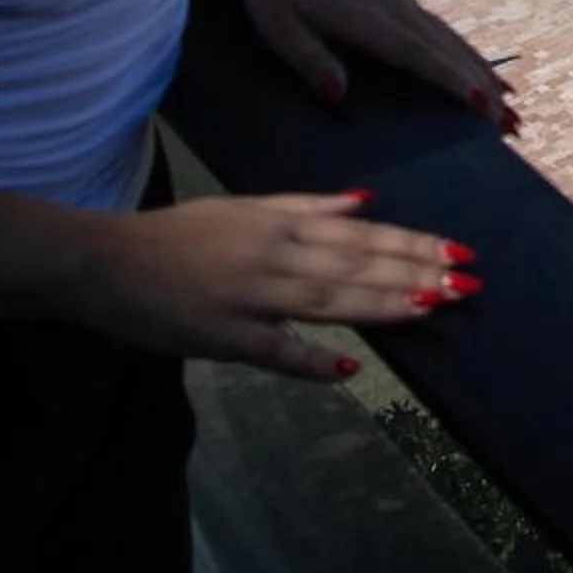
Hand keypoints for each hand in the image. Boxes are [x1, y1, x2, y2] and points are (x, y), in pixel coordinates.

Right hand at [72, 191, 480, 379]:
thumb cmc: (177, 234)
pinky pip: (271, 351)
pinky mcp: (220, 336)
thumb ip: (306, 206)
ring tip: (428, 308)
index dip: (413, 244)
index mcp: (280, 226)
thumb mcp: (244, 208)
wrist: (105, 260)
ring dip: (379, 305)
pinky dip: (308, 362)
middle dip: (414, 273)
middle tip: (466, 284)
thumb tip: (364, 202)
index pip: (362, 236)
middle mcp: (272, 256)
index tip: (459, 253)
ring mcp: (247, 297)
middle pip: (355, 266)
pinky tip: (347, 371)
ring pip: (325, 301)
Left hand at [205, 0, 514, 129]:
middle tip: (511, 124)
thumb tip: (338, 94)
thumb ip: (309, 60)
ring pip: (452, 42)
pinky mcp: (402, 3)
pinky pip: (444, 34)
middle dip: (482, 88)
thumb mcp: (278, 28)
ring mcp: (402, 3)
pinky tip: (485, 77)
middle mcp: (394, 8)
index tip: (480, 103)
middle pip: (447, 51)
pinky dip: (469, 58)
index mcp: (365, 18)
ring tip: (512, 110)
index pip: (415, 54)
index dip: (449, 79)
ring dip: (484, 75)